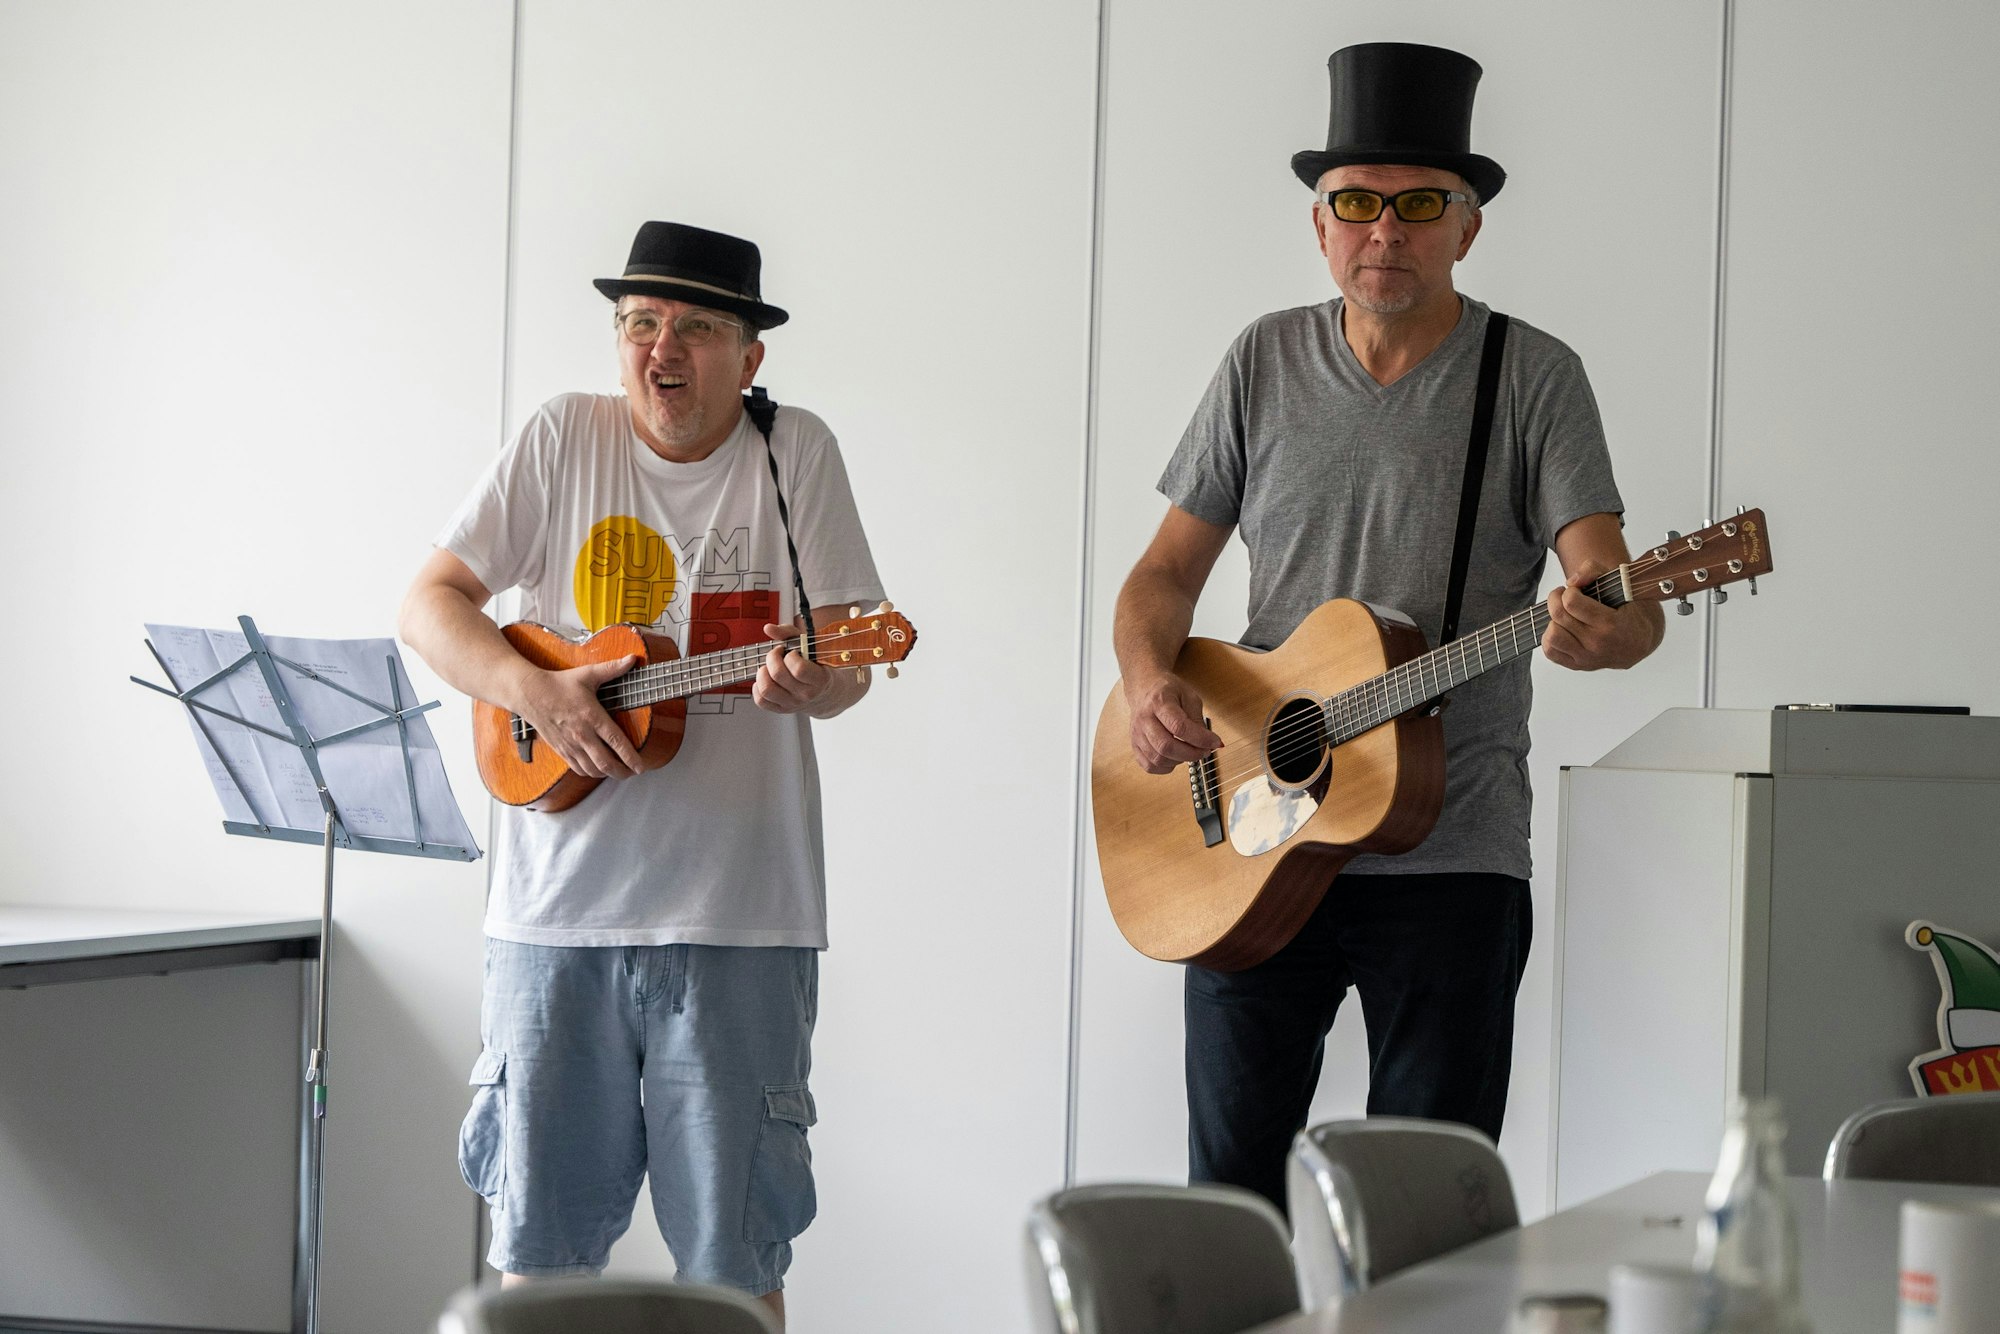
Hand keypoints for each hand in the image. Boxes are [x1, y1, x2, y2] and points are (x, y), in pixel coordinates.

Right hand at [515, 655, 642, 777]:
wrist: (529, 693)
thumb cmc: (559, 683)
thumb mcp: (587, 674)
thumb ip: (612, 668)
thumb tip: (632, 659)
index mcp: (591, 716)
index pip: (616, 742)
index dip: (630, 757)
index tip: (641, 766)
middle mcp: (581, 734)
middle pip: (605, 763)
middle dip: (623, 772)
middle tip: (634, 772)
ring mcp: (570, 744)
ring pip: (592, 769)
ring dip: (608, 774)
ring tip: (619, 772)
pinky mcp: (560, 749)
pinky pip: (578, 768)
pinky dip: (591, 773)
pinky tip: (598, 769)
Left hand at [753, 621, 835, 714]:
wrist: (826, 694)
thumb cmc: (817, 667)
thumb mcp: (809, 646)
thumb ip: (789, 633)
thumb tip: (769, 628)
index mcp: (818, 679)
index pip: (798, 669)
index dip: (790, 656)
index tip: (790, 651)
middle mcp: (805, 694)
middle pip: (778, 675)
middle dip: (772, 658)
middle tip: (776, 654)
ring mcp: (792, 704)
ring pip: (767, 689)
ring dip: (763, 673)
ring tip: (769, 667)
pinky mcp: (781, 709)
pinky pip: (761, 701)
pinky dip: (758, 688)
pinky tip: (766, 679)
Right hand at [1125, 672, 1222, 773]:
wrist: (1144, 688)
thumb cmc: (1167, 691)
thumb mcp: (1189, 695)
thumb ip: (1197, 718)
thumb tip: (1206, 742)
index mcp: (1159, 702)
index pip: (1179, 727)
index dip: (1200, 739)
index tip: (1215, 742)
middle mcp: (1144, 719)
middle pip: (1166, 746)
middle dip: (1191, 754)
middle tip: (1205, 751)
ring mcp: (1137, 734)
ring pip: (1158, 759)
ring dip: (1180, 760)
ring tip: (1190, 751)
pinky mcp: (1134, 745)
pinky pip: (1149, 766)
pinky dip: (1166, 767)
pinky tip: (1175, 757)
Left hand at [1542, 562, 1661, 670]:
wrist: (1637, 643)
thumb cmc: (1626, 610)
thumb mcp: (1617, 583)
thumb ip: (1593, 571)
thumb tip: (1571, 581)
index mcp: (1610, 623)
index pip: (1572, 602)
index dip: (1568, 591)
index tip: (1574, 591)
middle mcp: (1597, 643)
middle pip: (1559, 615)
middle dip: (1556, 599)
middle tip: (1564, 597)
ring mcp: (1587, 657)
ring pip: (1552, 636)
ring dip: (1552, 621)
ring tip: (1563, 615)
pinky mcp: (1578, 666)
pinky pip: (1550, 652)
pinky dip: (1550, 639)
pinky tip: (1561, 629)